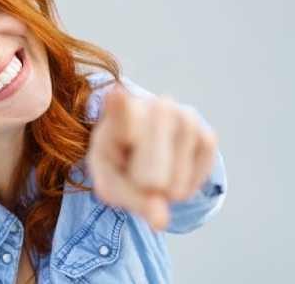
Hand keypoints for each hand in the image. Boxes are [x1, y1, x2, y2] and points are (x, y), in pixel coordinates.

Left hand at [88, 88, 216, 230]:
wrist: (141, 146)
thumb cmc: (118, 164)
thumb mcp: (110, 183)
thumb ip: (130, 200)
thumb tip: (161, 220)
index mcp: (116, 118)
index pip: (121, 112)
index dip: (120, 107)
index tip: (117, 96)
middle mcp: (154, 109)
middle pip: (153, 177)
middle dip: (144, 191)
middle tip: (136, 176)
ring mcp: (185, 119)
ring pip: (177, 185)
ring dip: (165, 190)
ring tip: (151, 169)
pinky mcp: (207, 135)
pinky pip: (198, 181)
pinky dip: (185, 186)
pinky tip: (171, 169)